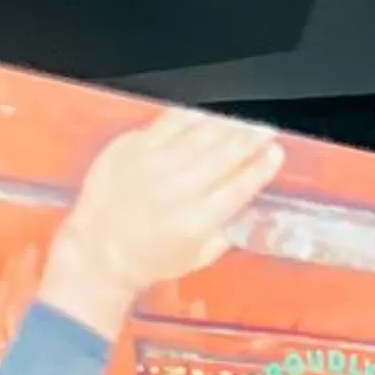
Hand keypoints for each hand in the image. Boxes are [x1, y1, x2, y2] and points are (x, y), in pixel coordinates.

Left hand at [39, 109, 283, 337]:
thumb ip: (222, 233)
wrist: (99, 250)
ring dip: (227, 125)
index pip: (239, 187)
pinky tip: (206, 115)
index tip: (275, 154)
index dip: (260, 168)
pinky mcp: (132, 148)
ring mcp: (153, 165)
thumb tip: (240, 209)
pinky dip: (191, 116)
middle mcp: (178, 190)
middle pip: (224, 155)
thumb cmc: (147, 260)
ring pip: (200, 135)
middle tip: (267, 130)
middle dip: (250, 139)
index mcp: (197, 221)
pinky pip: (168, 123)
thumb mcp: (195, 258)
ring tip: (243, 121)